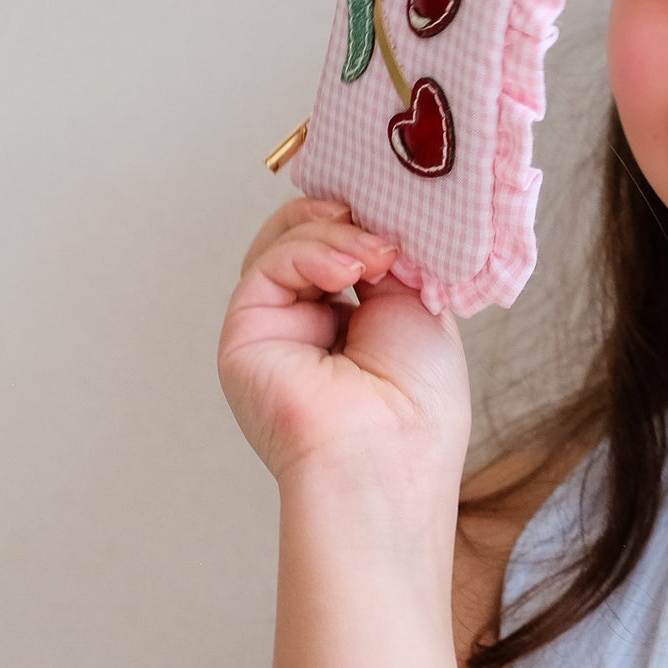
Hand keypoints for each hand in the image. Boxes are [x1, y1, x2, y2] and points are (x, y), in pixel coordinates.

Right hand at [217, 196, 471, 491]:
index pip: (349, 248)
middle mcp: (311, 325)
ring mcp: (275, 327)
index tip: (402, 210)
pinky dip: (311, 250)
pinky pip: (269, 263)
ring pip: (286, 242)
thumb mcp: (422, 310)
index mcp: (356, 325)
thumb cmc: (419, 407)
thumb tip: (374, 219)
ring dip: (335, 232)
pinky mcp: (245, 331)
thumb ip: (394, 261)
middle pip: (311, 237)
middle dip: (353, 219)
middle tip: (389, 228)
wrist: (387, 457)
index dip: (370, 221)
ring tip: (377, 255)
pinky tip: (350, 266)